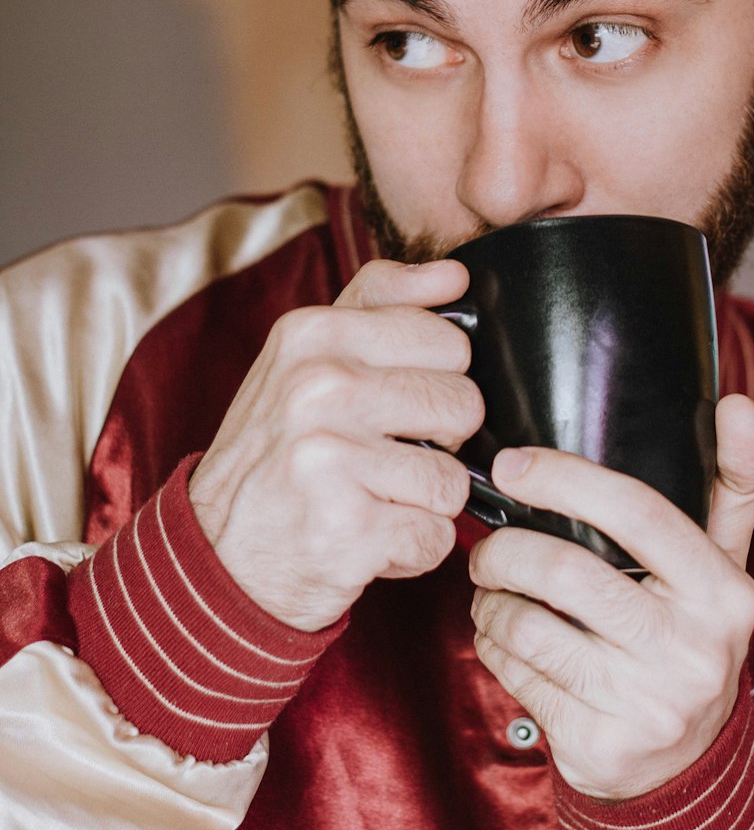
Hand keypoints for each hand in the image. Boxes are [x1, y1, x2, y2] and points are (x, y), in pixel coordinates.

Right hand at [189, 259, 483, 631]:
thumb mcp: (305, 357)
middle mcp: (319, 388)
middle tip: (386, 457)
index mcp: (313, 334)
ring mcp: (331, 461)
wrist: (213, 554)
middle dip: (440, 442)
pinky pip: (435, 537)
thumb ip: (381, 304)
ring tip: (371, 499)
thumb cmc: (274, 451)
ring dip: (423, 503)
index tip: (397, 401)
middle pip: (464, 405)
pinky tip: (366, 539)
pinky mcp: (348, 530)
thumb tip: (454, 275)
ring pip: (454, 479)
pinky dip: (410, 551)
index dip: (439, 378)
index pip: (448, 337)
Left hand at [469, 394, 753, 799]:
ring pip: (527, 625)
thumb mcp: (723, 565)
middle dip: (504, 549)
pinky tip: (501, 637)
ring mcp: (646, 705)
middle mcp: (692, 649)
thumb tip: (736, 404)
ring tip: (490, 590)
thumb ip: (733, 483)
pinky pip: (515, 675)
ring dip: (489, 600)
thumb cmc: (689, 635)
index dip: (564, 479)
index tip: (512, 465)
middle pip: (565, 570)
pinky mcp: (599, 745)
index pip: (637, 511)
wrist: (688, 769)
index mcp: (725, 591)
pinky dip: (491, 646)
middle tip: (486, 545)